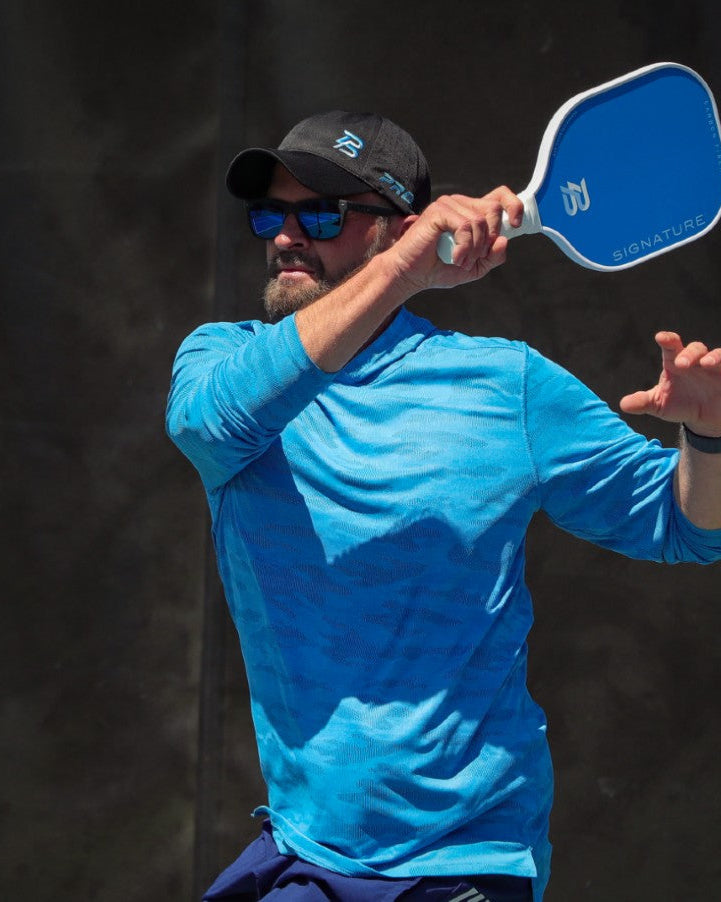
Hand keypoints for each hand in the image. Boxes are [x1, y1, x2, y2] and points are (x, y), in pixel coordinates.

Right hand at [388, 186, 523, 293]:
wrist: (411, 275)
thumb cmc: (438, 269)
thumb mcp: (474, 268)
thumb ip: (493, 257)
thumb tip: (503, 241)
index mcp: (471, 213)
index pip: (499, 196)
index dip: (513, 205)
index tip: (516, 225)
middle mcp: (461, 204)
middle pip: (493, 209)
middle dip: (488, 239)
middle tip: (474, 257)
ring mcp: (449, 205)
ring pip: (479, 221)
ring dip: (473, 248)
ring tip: (460, 261)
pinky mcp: (439, 211)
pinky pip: (465, 226)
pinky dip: (464, 247)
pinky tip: (454, 257)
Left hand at [620, 332, 720, 436]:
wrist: (704, 418)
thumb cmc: (680, 404)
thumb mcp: (659, 405)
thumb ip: (642, 402)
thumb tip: (623, 405)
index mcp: (675, 362)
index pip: (671, 346)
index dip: (667, 340)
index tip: (660, 337)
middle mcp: (696, 361)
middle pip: (695, 349)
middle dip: (689, 354)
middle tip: (681, 364)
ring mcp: (715, 367)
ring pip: (718, 355)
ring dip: (714, 356)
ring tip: (707, 363)